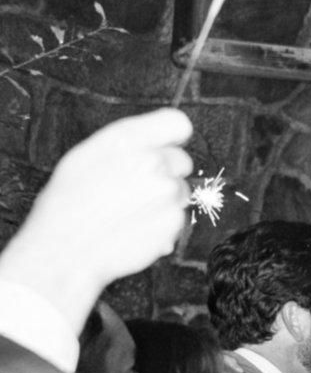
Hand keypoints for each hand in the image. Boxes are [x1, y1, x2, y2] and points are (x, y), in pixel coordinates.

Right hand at [0, 109, 194, 331]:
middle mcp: (152, 162)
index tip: (168, 144)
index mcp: (127, 139)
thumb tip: (152, 143)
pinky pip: (178, 217)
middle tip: (139, 187)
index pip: (177, 123)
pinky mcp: (175, 220)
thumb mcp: (85, 157)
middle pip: (182, 160)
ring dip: (165, 199)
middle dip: (167, 172)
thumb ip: (126, 146)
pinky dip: (163, 223)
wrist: (66, 249)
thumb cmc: (68, 205)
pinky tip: (135, 227)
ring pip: (181, 190)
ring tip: (131, 210)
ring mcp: (167, 192)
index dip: (173, 137)